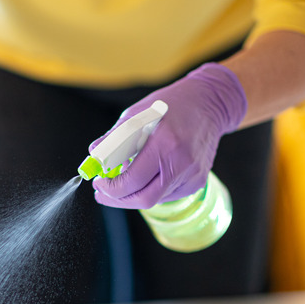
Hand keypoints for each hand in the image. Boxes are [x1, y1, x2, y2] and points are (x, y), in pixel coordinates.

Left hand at [91, 63, 246, 208]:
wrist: (210, 103)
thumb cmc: (170, 105)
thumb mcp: (137, 114)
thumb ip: (114, 138)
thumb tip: (94, 155)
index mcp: (164, 144)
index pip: (132, 181)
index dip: (111, 188)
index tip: (98, 183)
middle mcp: (182, 163)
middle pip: (144, 199)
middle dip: (118, 200)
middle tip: (102, 193)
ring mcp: (192, 175)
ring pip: (155, 198)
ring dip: (134, 193)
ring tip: (123, 178)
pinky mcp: (198, 181)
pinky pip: (168, 194)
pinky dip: (151, 188)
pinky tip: (147, 174)